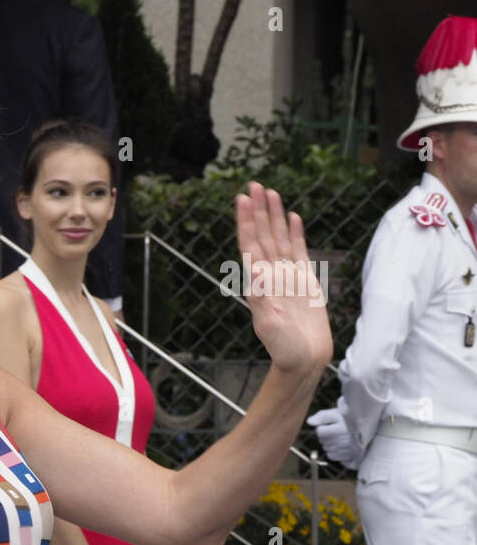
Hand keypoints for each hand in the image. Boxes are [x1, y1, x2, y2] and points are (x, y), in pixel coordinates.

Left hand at [235, 182, 332, 373]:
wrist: (304, 360)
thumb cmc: (284, 349)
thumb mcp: (271, 326)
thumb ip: (263, 300)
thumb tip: (254, 271)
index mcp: (258, 284)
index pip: (250, 246)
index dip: (245, 222)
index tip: (241, 200)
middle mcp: (269, 276)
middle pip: (262, 236)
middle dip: (258, 210)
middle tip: (253, 184)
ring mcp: (286, 276)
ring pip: (279, 238)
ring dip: (273, 216)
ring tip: (269, 192)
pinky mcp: (303, 280)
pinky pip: (297, 250)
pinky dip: (294, 233)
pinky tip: (291, 216)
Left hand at [306, 407, 361, 469]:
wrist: (376, 429)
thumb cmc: (356, 419)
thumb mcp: (339, 413)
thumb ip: (323, 416)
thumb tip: (309, 421)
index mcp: (339, 430)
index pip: (320, 431)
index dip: (323, 427)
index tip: (331, 425)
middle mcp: (343, 443)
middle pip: (323, 442)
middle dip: (327, 436)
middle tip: (338, 431)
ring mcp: (348, 453)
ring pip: (329, 451)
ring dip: (332, 445)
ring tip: (342, 438)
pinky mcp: (353, 460)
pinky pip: (337, 459)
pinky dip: (338, 454)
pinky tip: (345, 447)